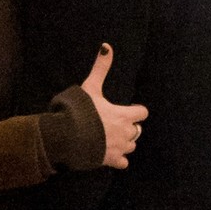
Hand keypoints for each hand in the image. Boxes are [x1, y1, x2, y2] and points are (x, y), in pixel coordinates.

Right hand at [81, 43, 147, 168]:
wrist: (68, 137)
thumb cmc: (80, 111)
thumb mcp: (90, 87)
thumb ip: (100, 68)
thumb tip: (107, 46)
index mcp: (124, 115)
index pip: (142, 112)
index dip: (135, 110)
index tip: (125, 110)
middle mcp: (126, 133)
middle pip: (137, 130)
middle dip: (128, 126)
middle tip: (113, 123)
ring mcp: (120, 148)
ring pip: (131, 146)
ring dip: (125, 142)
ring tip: (110, 137)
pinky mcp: (111, 161)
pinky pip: (123, 162)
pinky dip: (118, 159)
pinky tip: (108, 153)